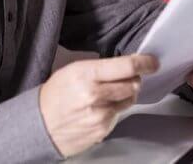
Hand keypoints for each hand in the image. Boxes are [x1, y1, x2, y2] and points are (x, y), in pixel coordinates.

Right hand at [39, 54, 157, 156]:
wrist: (39, 125)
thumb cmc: (56, 94)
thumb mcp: (74, 70)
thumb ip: (102, 67)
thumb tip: (129, 64)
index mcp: (87, 75)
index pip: (127, 66)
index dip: (145, 63)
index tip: (153, 62)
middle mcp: (96, 95)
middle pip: (134, 83)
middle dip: (134, 78)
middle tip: (126, 77)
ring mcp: (100, 115)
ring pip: (130, 99)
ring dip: (125, 94)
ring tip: (108, 94)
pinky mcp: (102, 130)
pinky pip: (119, 115)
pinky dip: (115, 109)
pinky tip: (99, 108)